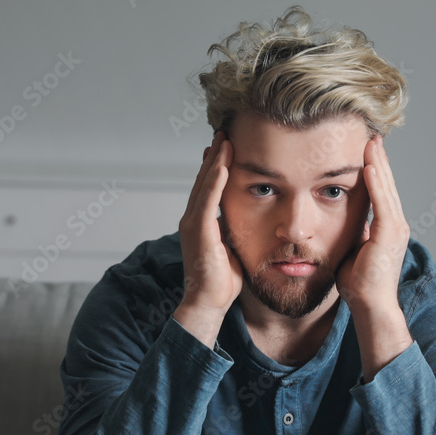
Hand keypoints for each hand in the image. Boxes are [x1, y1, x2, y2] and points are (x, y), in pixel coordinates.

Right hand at [178, 130, 243, 314]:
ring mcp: (193, 224)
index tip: (225, 147)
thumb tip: (243, 218)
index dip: (216, 166)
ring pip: (204, 185)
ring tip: (224, 140)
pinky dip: (214, 182)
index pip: (208, 187)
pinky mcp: (198, 231)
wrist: (209, 302)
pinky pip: (206, 201)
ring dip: (215, 161)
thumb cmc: (221, 280)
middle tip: (224, 132)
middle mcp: (192, 219)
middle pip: (204, 180)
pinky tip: (222, 165)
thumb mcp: (230, 247)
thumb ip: (231, 230)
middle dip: (214, 156)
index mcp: (200, 222)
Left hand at [335, 135, 410, 311]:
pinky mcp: (389, 234)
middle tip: (371, 135)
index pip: (381, 192)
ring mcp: (395, 229)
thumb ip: (354, 234)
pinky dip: (376, 183)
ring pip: (386, 189)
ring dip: (378, 164)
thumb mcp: (354, 250)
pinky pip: (382, 202)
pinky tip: (369, 165)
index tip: (366, 151)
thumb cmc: (359, 284)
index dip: (375, 171)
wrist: (370, 305)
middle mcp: (395, 225)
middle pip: (386, 185)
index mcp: (387, 228)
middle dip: (378, 159)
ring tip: (371, 142)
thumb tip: (348, 223)